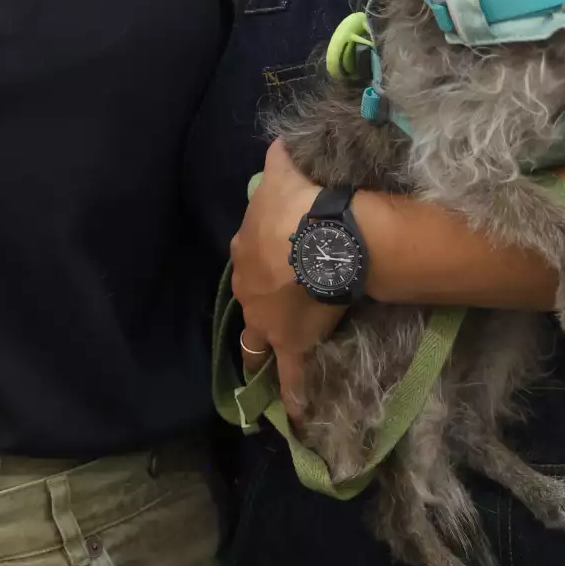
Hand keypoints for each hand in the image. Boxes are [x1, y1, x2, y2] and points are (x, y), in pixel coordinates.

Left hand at [229, 140, 347, 417]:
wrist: (318, 239)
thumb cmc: (299, 205)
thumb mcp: (282, 174)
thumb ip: (278, 162)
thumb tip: (279, 144)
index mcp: (246, 250)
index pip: (249, 259)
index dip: (261, 263)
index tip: (273, 266)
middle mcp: (248, 289)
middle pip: (249, 304)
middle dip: (257, 310)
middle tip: (271, 317)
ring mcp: (267, 322)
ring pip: (258, 344)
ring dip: (262, 354)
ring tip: (267, 370)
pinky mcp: (292, 345)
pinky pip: (290, 378)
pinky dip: (293, 399)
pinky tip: (298, 421)